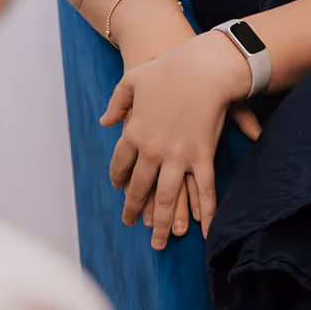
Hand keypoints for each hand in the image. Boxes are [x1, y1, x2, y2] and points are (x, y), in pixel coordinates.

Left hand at [103, 28, 253, 248]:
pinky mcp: (202, 156)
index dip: (118, 179)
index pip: (120, 165)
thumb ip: (117, 103)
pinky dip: (205, 212)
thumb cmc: (167, 68)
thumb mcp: (132, 80)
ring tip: (160, 242)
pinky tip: (203, 230)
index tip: (119, 188)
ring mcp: (178, 156)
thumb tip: (105, 122)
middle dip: (133, 209)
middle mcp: (153, 151)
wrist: (202, 66)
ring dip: (163, 223)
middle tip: (131, 223)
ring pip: (168, 199)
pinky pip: (204, 189)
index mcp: (134, 133)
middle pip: (140, 188)